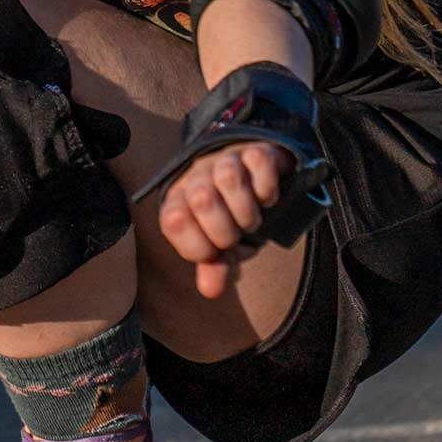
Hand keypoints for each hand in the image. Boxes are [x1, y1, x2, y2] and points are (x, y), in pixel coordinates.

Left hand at [155, 142, 288, 300]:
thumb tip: (210, 290)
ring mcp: (224, 159)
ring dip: (247, 211)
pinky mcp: (253, 150)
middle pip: (202, 198)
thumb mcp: (221, 248)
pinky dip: (268, 189)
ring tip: (251, 220)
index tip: (217, 252)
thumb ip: (214, 267)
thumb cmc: (231, 220)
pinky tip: (267, 199)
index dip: (201, 246)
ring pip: (228, 177)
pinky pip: (259, 163)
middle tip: (237, 235)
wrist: (255, 183)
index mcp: (179, 202)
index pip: (174, 221)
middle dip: (227, 230)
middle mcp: (196, 177)